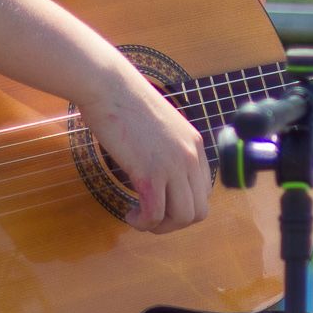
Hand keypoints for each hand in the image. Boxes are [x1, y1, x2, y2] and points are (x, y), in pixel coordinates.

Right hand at [76, 59, 212, 233]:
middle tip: (150, 217)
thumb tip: (155, 167)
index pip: (203, 191)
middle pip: (198, 211)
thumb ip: (166, 146)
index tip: (161, 203)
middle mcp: (190, 157)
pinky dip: (143, 222)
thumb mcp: (159, 125)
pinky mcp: (150, 173)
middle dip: (174, 223)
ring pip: (182, 218)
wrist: (109, 86)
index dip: (182, 205)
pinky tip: (129, 214)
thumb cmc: (125, 101)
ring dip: (160, 226)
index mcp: (195, 144)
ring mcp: (173, 166)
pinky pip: (155, 214)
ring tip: (140, 218)